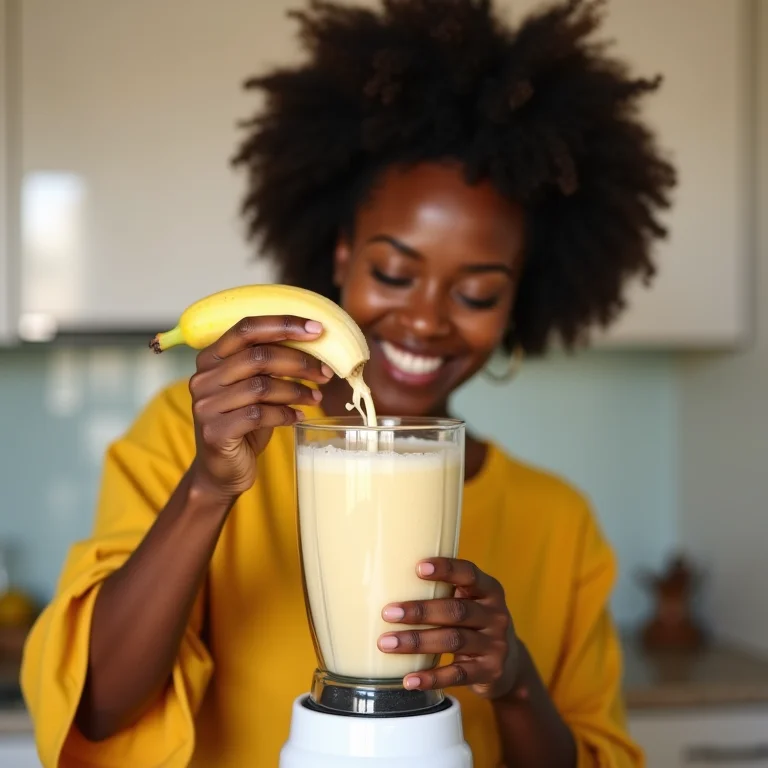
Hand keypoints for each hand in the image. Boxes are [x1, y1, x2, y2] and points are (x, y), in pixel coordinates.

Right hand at [188, 315, 331, 499]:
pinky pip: (259, 415)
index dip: (284, 325)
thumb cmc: (244, 423)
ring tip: (315, 398)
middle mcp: (203, 378)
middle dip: (299, 362)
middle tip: (324, 373)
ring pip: (261, 387)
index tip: (317, 329)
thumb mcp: (254, 388)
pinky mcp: (215, 432)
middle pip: (259, 357)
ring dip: (296, 391)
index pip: (247, 328)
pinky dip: (285, 414)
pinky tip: (298, 417)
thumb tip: (316, 344)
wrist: (221, 470)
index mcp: (211, 358)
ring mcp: (206, 406)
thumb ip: (270, 365)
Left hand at [378, 557, 519, 699]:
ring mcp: (495, 645)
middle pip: (456, 610)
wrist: (509, 666)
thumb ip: (445, 591)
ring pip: (453, 640)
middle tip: (388, 613)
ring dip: (417, 642)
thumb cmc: (474, 624)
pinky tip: (409, 679)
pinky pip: (457, 675)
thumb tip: (393, 578)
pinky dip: (432, 677)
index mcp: (489, 591)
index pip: (469, 574)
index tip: (418, 567)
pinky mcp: (489, 672)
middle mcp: (496, 615)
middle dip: (420, 611)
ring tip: (387, 643)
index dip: (446, 569)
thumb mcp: (470, 602)